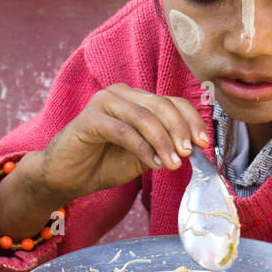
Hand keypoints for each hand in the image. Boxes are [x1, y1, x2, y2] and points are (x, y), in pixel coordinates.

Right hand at [36, 84, 209, 201]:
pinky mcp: (89, 119)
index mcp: (137, 99)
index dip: (192, 121)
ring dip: (164, 142)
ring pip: (145, 117)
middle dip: (180, 130)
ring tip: (174, 163)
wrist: (67, 176)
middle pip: (162, 105)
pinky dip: (143, 148)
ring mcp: (104, 103)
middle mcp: (122, 94)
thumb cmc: (105, 163)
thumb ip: (165, 147)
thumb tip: (194, 148)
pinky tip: (153, 163)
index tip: (204, 143)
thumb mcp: (145, 155)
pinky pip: (124, 131)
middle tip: (189, 153)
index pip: (173, 102)